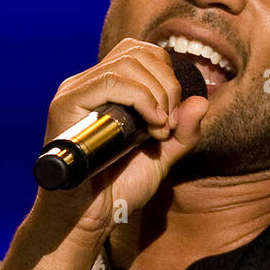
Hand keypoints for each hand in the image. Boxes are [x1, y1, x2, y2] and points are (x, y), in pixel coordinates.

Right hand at [29, 39, 208, 244]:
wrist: (90, 216)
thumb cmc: (119, 188)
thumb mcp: (162, 158)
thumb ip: (183, 132)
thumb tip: (202, 100)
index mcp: (108, 89)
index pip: (143, 54)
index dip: (168, 76)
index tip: (173, 119)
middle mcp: (89, 83)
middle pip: (138, 52)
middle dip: (168, 84)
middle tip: (170, 124)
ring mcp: (76, 91)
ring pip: (127, 63)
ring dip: (157, 94)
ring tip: (159, 129)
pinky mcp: (67, 104)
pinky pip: (111, 82)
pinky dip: (141, 99)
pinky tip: (151, 125)